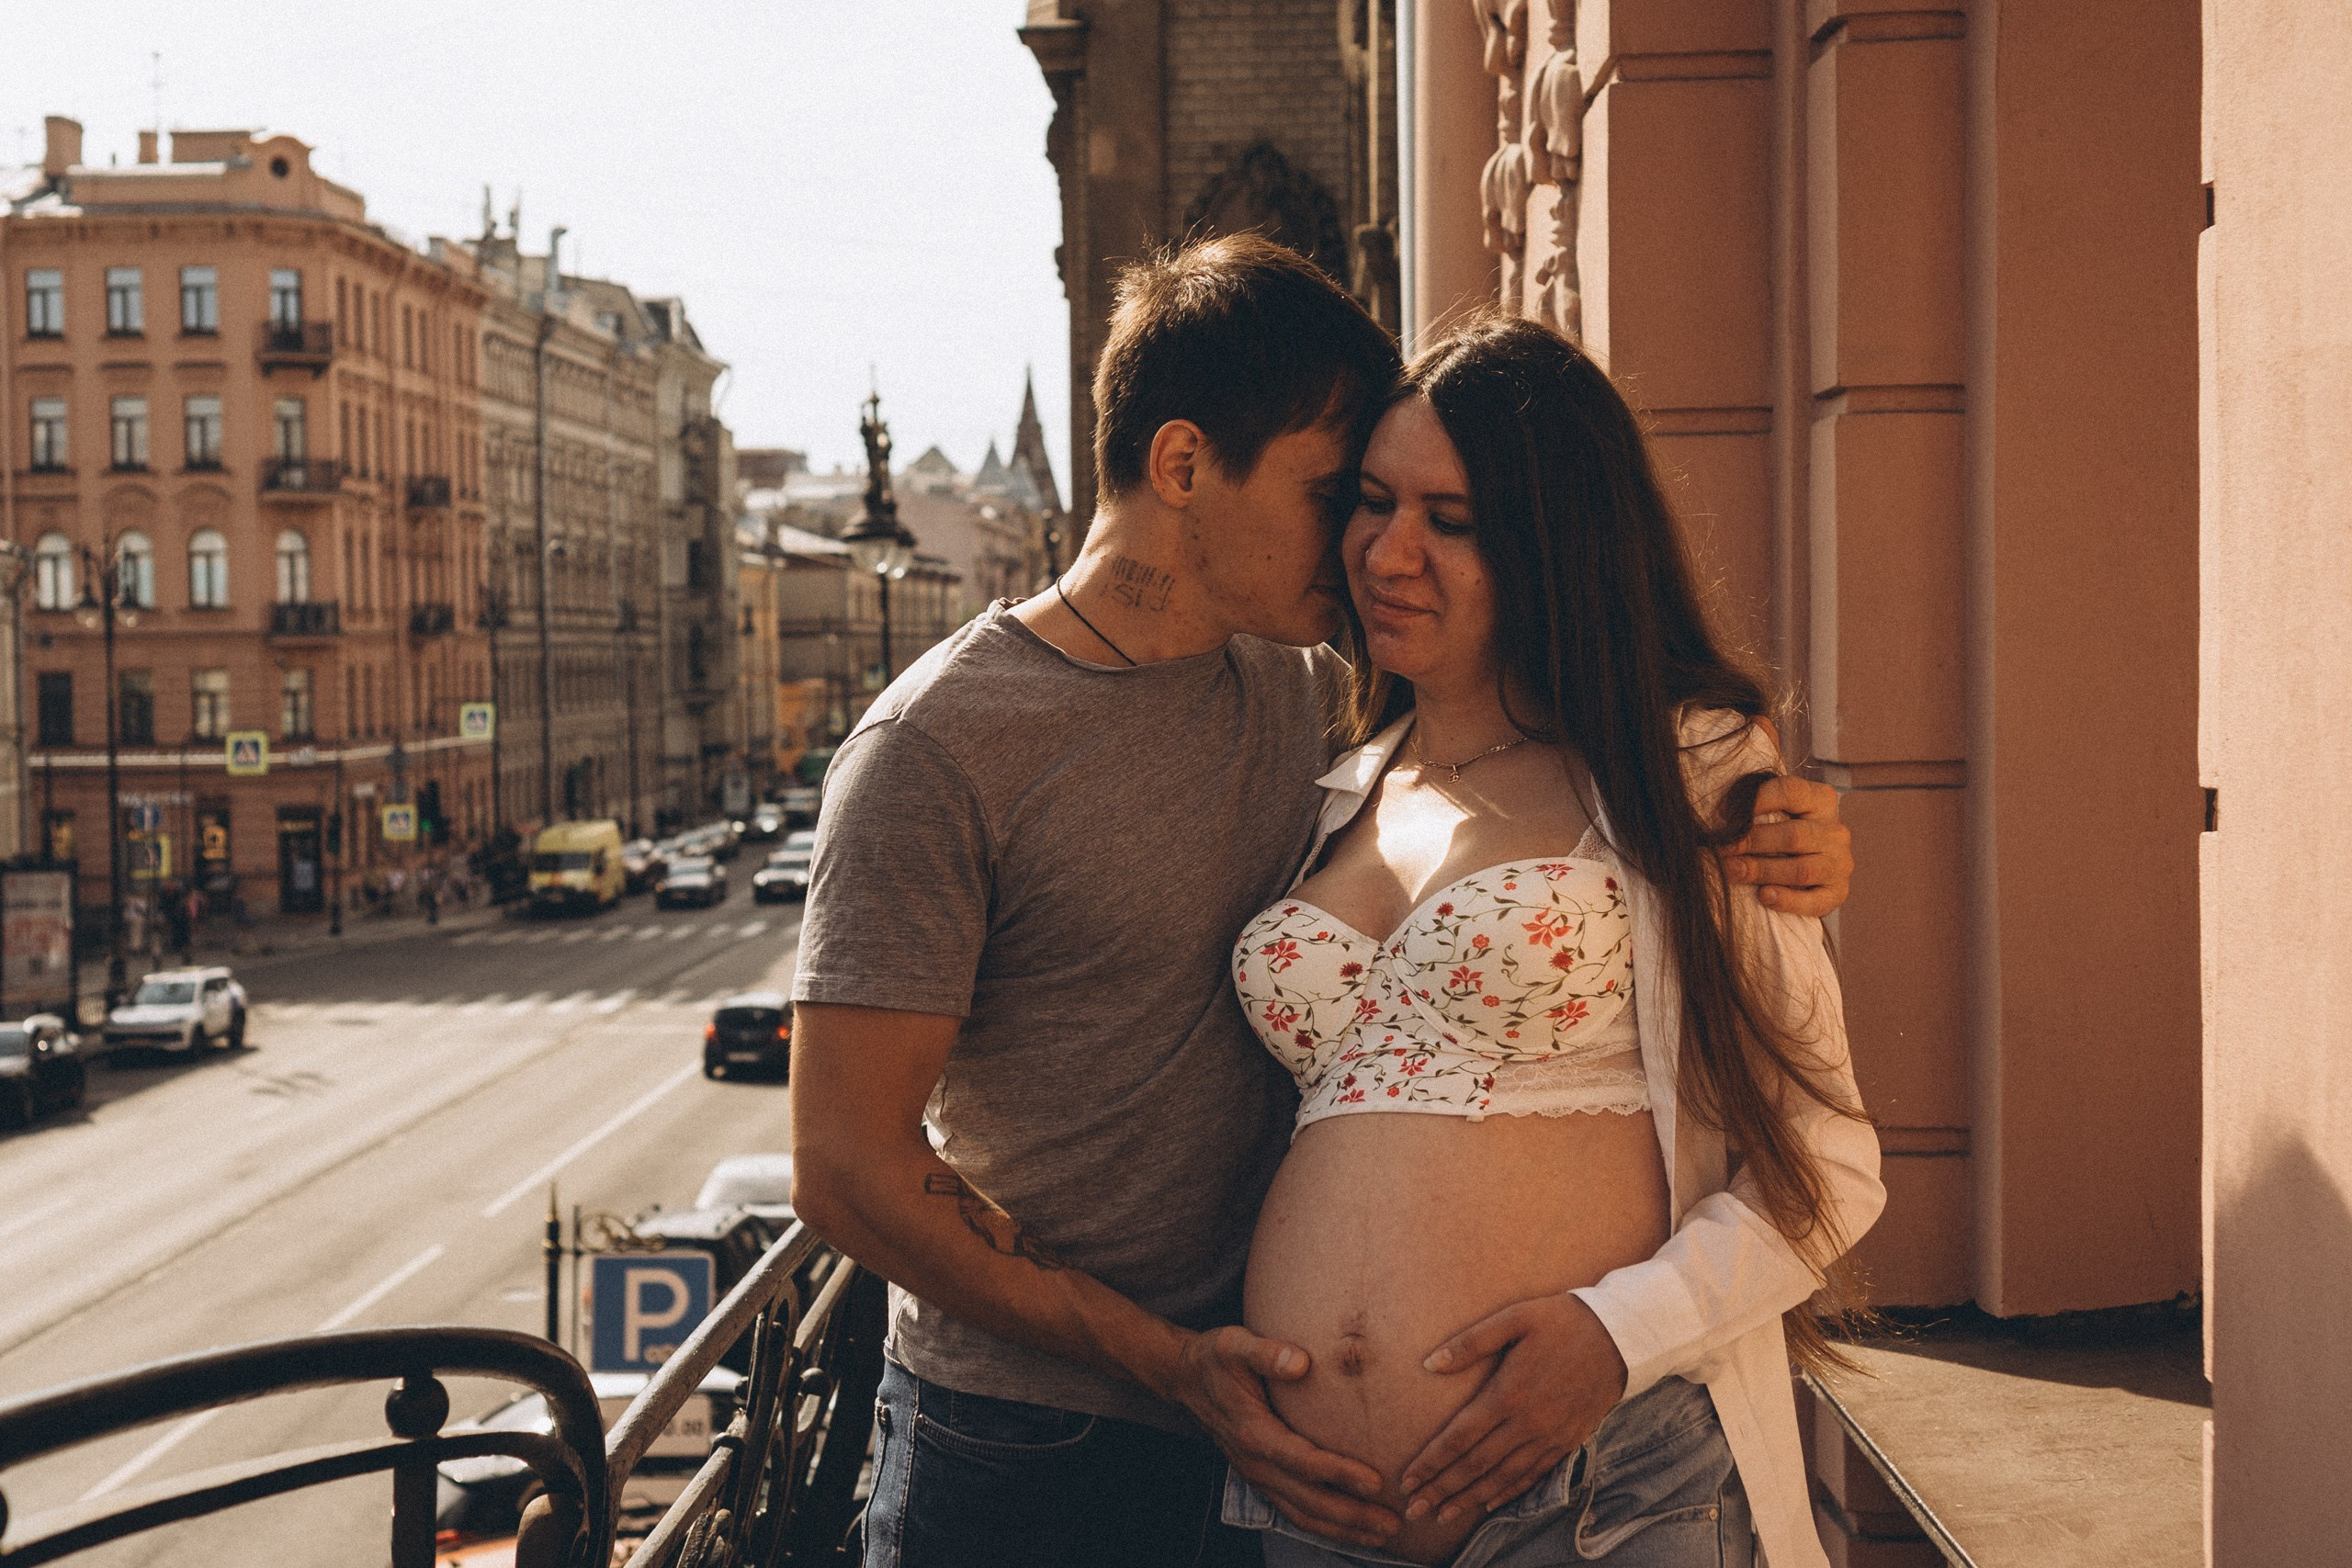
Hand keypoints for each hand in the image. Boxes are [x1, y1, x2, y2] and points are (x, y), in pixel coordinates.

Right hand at [1166, 1326, 1400, 1546]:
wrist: (1186, 1378)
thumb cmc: (1215, 1359)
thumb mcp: (1234, 1344)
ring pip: (1303, 1514)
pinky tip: (1352, 1528)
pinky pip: (1295, 1511)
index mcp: (1253, 1433)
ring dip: (1344, 1529)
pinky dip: (1325, 1526)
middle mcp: (1255, 1463)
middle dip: (1352, 1515)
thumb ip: (1267, 1353)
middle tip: (1394, 1523)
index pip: (1303, 1461)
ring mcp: (1257, 1476)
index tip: (1375, 1482)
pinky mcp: (1262, 1479)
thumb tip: (1301, 1361)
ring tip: (1383, 1534)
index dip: (1339, 1474)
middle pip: (1308, 1500)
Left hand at [1400, 1294, 1625, 1524]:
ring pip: (1502, 1478)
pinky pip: (1532, 1475)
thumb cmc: (1561, 1321)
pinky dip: (1508, 1492)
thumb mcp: (1515, 1317)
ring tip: (1443, 1515)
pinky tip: (1488, 1502)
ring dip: (1469, 1499)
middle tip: (1414, 1510)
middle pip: (1476, 1465)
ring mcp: (1550, 1437)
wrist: (1621, 1336)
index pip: (1459, 1438)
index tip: (1407, 1480)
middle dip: (1441, 1489)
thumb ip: (1471, 1342)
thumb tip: (1430, 1364)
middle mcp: (1527, 1423)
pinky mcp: (1568, 1441)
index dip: (1431, 1462)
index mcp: (1508, 1393)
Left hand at [1724, 774, 1852, 916]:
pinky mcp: (1837, 892)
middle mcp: (1835, 831)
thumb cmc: (1780, 831)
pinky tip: (1763, 896)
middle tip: (1721, 849)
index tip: (1724, 814)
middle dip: (1752, 842)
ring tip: (1732, 871)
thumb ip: (1754, 810)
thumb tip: (1720, 820)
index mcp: (1821, 800)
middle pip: (1793, 836)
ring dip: (1762, 871)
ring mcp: (1840, 863)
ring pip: (1801, 869)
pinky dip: (1787, 900)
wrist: (1807, 865)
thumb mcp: (1773, 811)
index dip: (1757, 801)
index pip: (1791, 792)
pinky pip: (1814, 901)